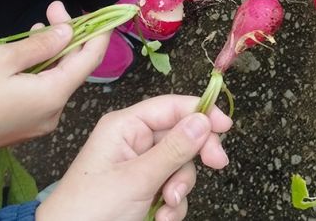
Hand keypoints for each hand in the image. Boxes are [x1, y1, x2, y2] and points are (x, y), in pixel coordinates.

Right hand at [0, 2, 107, 176]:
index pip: (90, 60)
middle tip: (54, 9)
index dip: (99, 34)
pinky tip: (28, 54)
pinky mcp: (22, 127)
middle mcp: (53, 113)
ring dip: (52, 52)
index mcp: (53, 95)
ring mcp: (38, 123)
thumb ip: (41, 44)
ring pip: (56, 80)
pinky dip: (40, 71)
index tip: (104, 13)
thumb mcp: (2, 59)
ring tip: (40, 26)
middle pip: (73, 68)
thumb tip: (69, 32)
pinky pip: (41, 93)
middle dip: (68, 37)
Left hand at [36, 95, 231, 220]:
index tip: (226, 126)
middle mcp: (133, 142)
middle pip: (182, 136)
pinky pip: (173, 188)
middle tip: (218, 164)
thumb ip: (174, 149)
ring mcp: (140, 167)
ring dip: (181, 188)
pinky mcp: (144, 190)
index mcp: (125, 127)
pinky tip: (162, 218)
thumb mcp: (137, 179)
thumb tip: (204, 119)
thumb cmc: (89, 211)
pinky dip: (173, 204)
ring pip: (181, 166)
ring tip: (167, 206)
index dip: (201, 112)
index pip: (171, 106)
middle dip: (194, 157)